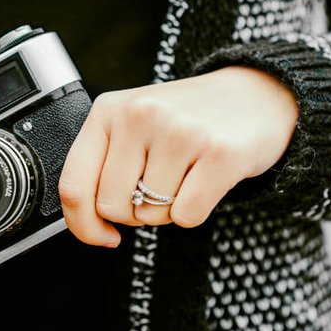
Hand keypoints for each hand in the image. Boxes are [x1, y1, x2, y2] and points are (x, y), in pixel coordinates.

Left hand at [58, 66, 297, 245]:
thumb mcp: (133, 127)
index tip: (102, 235)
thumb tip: (90, 227)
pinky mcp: (219, 153)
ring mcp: (180, 132)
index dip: (83, 225)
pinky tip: (205, 180)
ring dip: (168, 210)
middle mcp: (140, 115)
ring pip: (151, 215)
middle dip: (134, 212)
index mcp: (108, 110)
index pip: (74, 184)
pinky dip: (195, 211)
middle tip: (158, 186)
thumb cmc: (187, 120)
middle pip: (112, 207)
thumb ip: (103, 167)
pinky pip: (187, 216)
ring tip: (186, 175)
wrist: (256, 95)